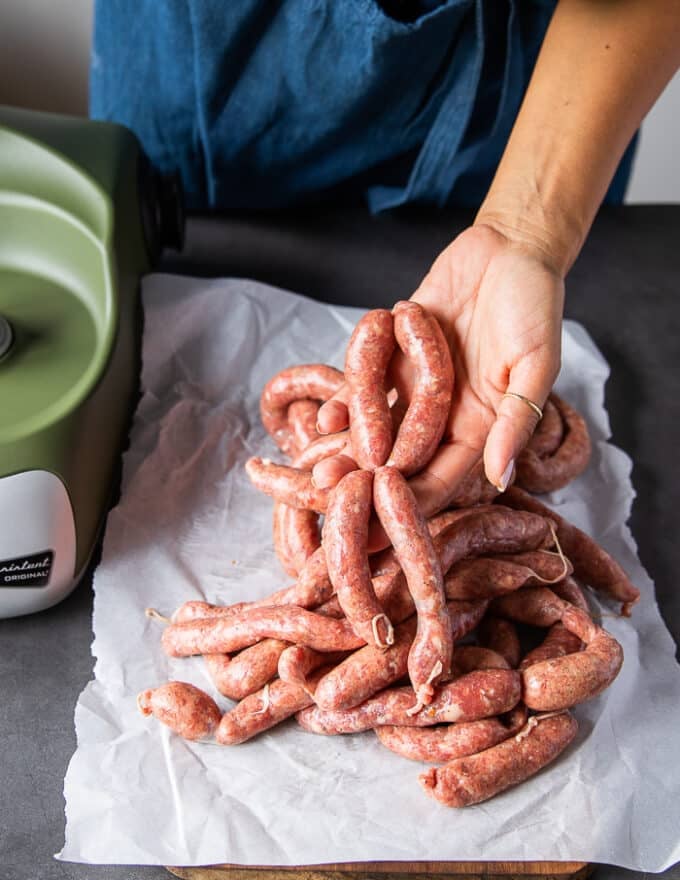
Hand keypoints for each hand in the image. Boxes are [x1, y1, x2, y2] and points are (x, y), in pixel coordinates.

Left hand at [316, 223, 564, 516]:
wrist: (508, 249)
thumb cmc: (534, 304)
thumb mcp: (535, 362)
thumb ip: (518, 418)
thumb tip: (502, 477)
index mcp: (481, 426)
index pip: (443, 477)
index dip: (412, 505)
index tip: (380, 530)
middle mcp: (444, 414)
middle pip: (402, 460)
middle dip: (369, 484)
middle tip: (335, 504)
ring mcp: (416, 386)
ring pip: (378, 427)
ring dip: (349, 450)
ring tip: (319, 472)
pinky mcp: (396, 355)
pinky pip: (367, 383)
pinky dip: (347, 400)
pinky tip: (324, 419)